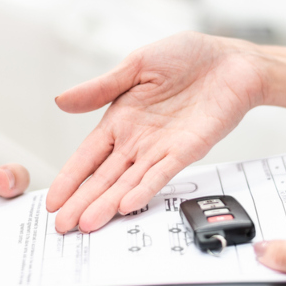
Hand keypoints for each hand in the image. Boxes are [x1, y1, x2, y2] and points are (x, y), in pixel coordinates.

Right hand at [47, 32, 268, 232]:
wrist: (233, 61)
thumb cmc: (188, 57)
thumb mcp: (136, 65)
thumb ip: (101, 87)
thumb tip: (61, 100)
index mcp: (120, 120)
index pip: (87, 156)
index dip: (69, 179)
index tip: (53, 201)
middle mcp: (137, 140)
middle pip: (103, 177)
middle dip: (81, 202)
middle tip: (62, 227)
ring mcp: (161, 149)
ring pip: (128, 183)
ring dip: (107, 204)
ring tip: (87, 224)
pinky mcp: (187, 150)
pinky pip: (161, 174)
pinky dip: (144, 189)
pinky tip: (127, 205)